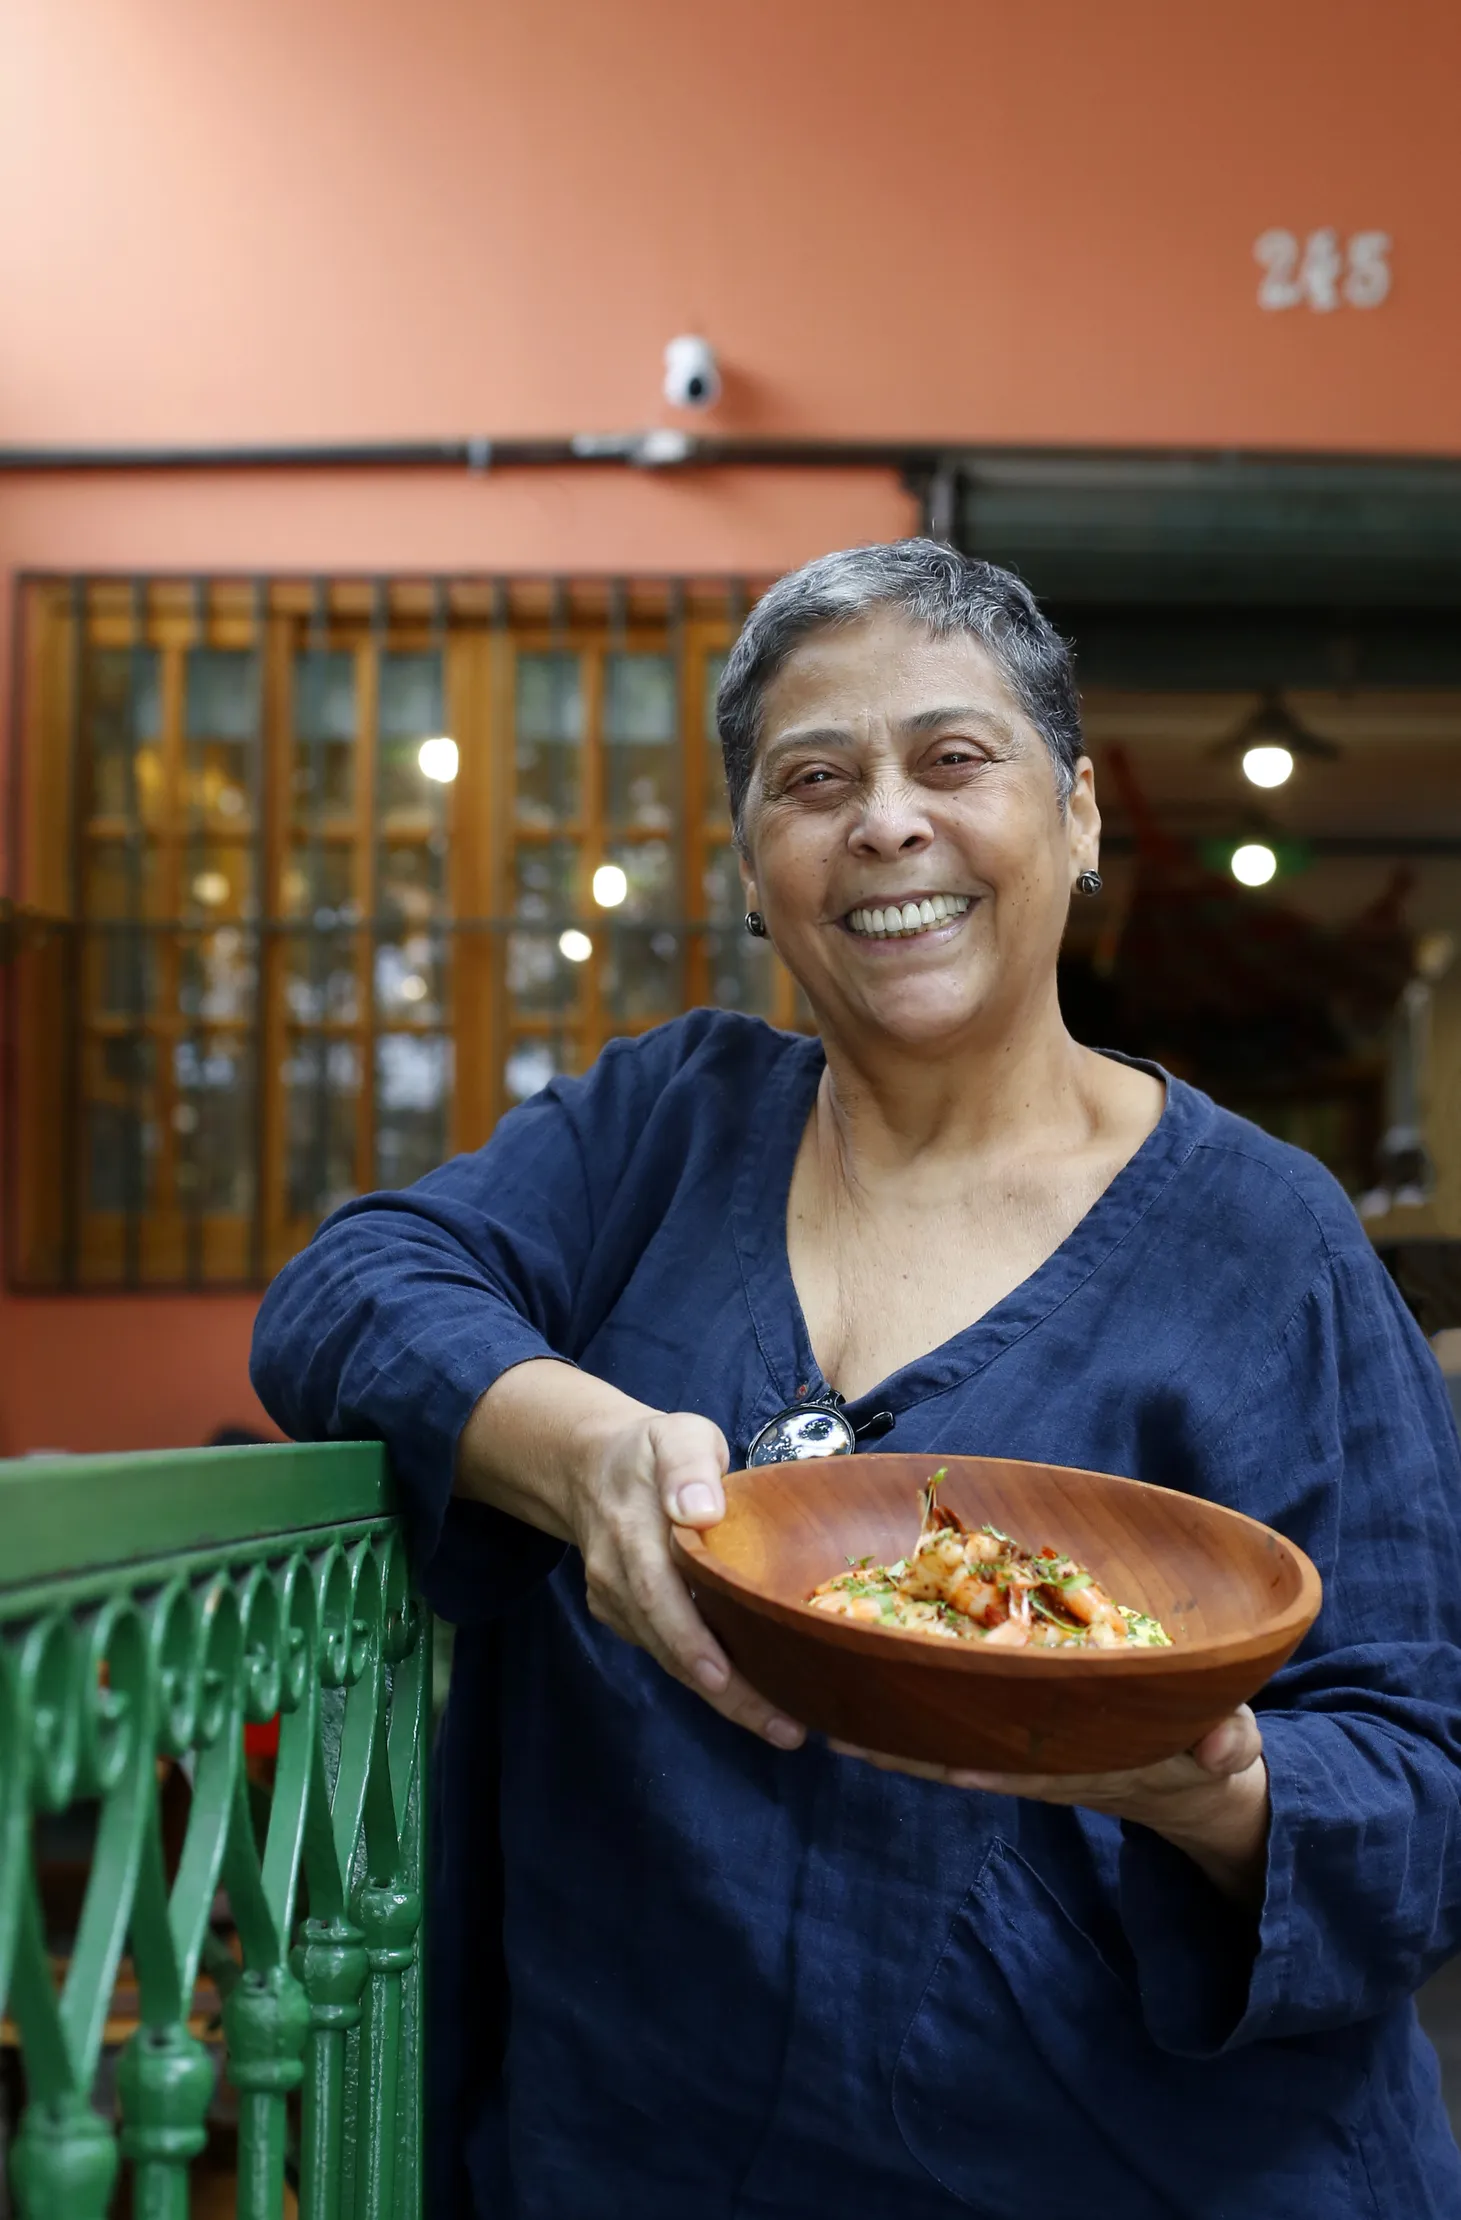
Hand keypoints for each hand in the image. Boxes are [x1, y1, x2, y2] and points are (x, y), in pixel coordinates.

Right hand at [456, 1363, 804, 1751]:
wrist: (590, 1466)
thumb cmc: (652, 1451)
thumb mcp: (677, 1435)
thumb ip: (688, 1465)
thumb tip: (700, 1509)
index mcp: (633, 1529)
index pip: (658, 1593)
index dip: (690, 1640)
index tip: (726, 1675)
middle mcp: (618, 1574)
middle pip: (668, 1644)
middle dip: (725, 1692)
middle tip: (784, 1727)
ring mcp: (616, 1601)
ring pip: (668, 1658)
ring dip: (724, 1698)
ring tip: (782, 1725)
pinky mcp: (622, 1616)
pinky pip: (665, 1652)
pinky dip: (707, 1677)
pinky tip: (752, 1696)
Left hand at [830, 1707, 1268, 1904]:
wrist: (1195, 1781)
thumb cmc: (1209, 1755)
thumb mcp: (1230, 1750)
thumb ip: (1228, 1741)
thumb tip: (1220, 1748)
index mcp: (1096, 1761)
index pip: (1031, 1767)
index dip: (988, 1765)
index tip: (944, 1763)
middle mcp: (1047, 1763)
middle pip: (968, 1756)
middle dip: (911, 1751)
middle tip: (845, 1738)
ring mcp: (1027, 1753)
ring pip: (951, 1743)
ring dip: (896, 1740)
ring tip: (831, 1726)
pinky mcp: (1018, 1736)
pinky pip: (958, 1727)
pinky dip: (915, 1719)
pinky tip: (864, 1706)